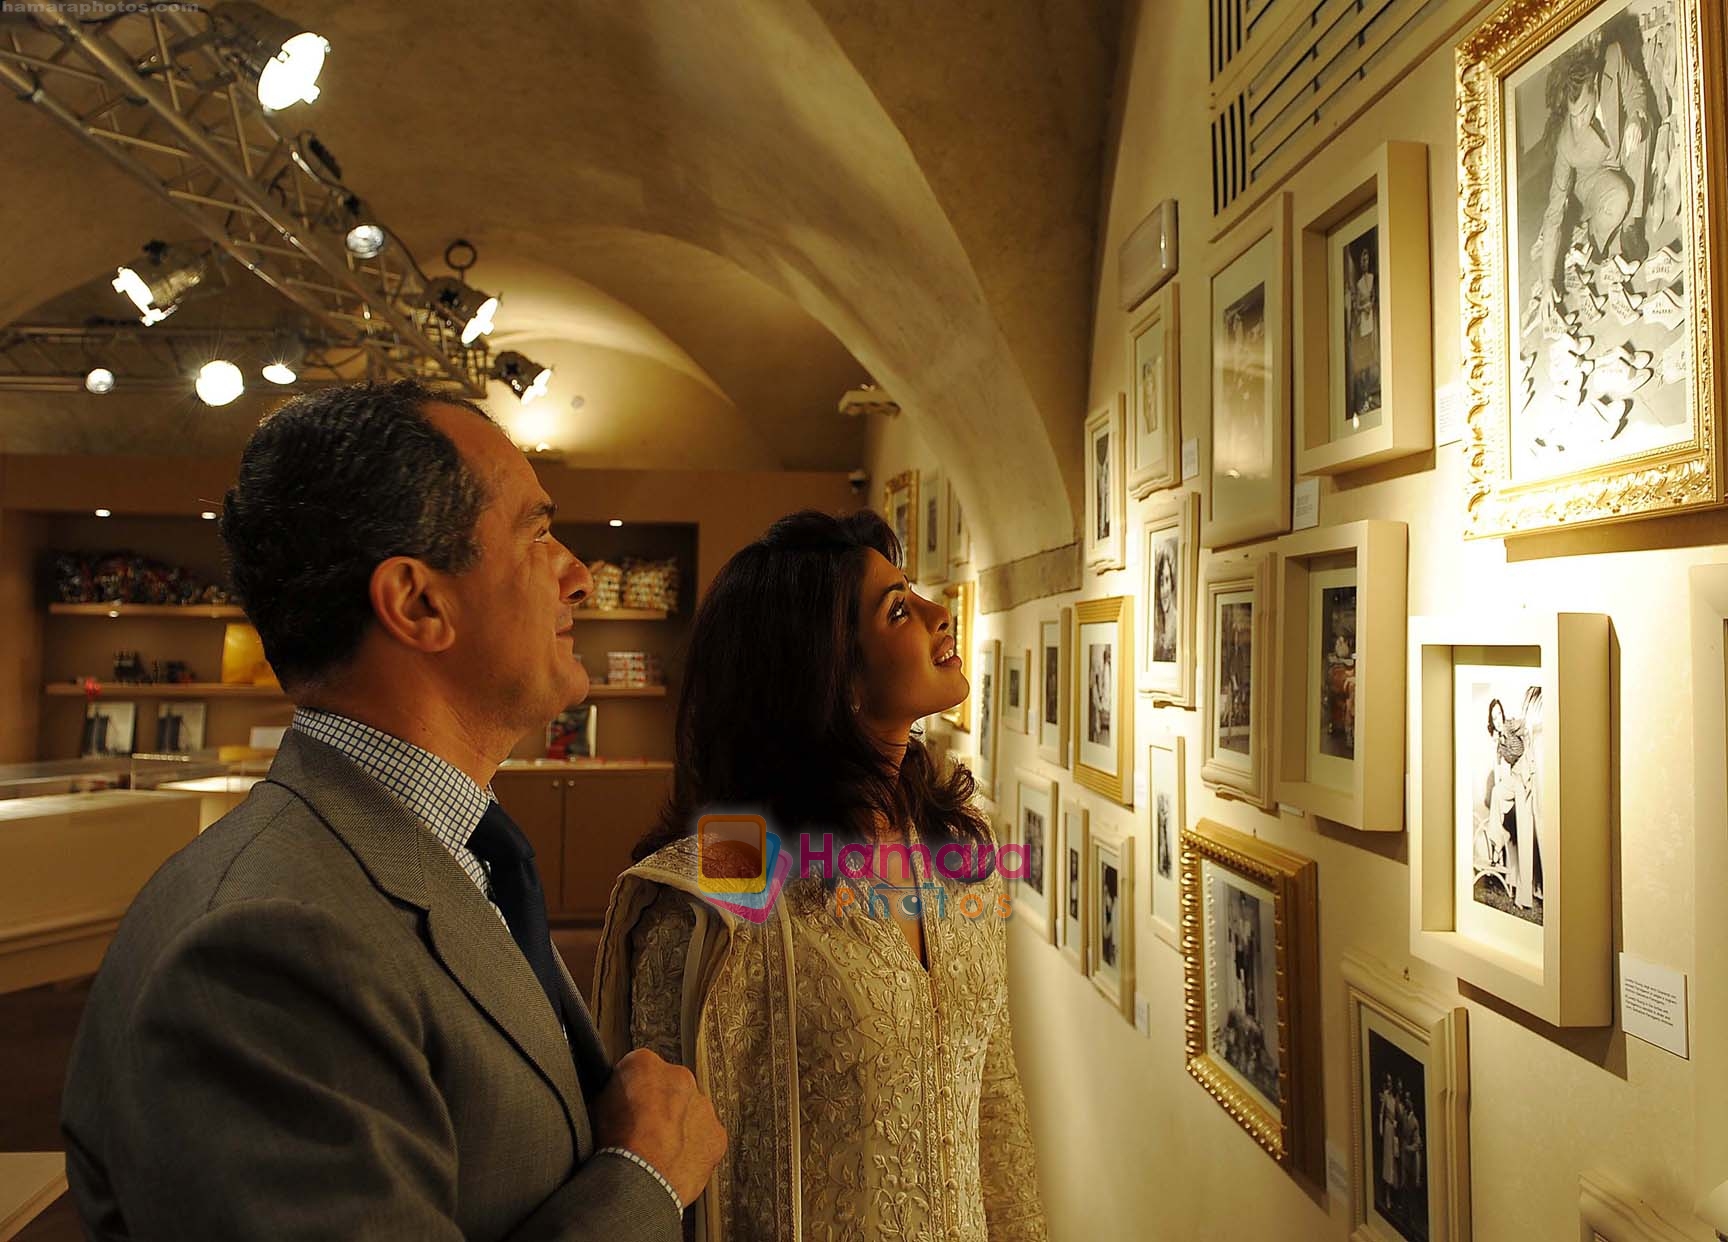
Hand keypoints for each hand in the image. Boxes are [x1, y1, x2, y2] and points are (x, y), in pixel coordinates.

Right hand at [594, 1048, 726, 1206]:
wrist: (638, 1178)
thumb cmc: (613, 1145)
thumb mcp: (594, 1107)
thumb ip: (611, 1093)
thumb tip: (612, 1099)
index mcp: (644, 1064)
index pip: (640, 1070)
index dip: (632, 1093)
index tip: (628, 1109)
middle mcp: (678, 1077)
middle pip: (670, 1089)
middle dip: (660, 1107)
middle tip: (644, 1132)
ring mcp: (702, 1105)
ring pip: (691, 1113)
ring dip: (679, 1127)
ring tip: (657, 1152)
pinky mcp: (716, 1135)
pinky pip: (706, 1139)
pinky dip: (694, 1150)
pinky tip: (674, 1163)